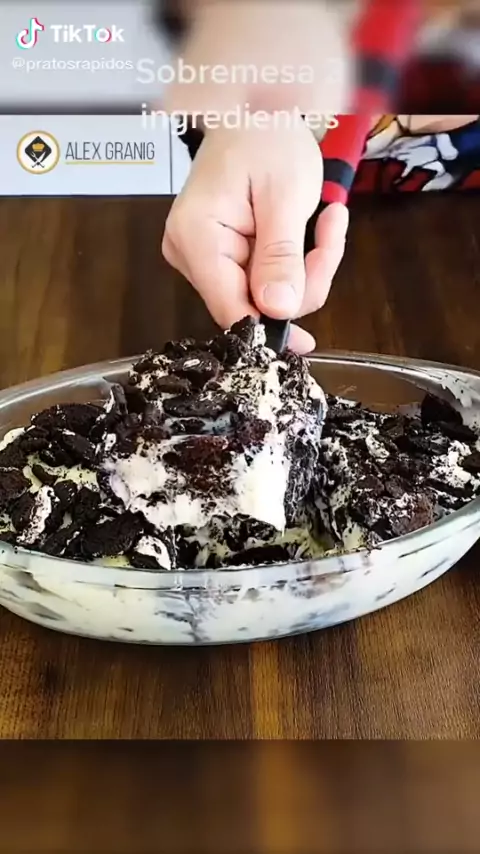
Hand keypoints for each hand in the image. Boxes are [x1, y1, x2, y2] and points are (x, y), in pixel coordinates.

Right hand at [162, 121, 348, 352]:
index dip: (268, 328)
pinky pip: (265, 279)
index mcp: (196, 237)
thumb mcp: (285, 194)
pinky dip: (297, 261)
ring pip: (263, 294)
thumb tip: (278, 310)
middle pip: (250, 304)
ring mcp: (205, 258)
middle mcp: (190, 254)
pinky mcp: (223, 258)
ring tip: (330, 220)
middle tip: (332, 235)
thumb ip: (281, 255)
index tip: (306, 340)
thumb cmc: (266, 136)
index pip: (230, 307)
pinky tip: (318, 225)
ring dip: (306, 268)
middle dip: (300, 283)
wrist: (255, 109)